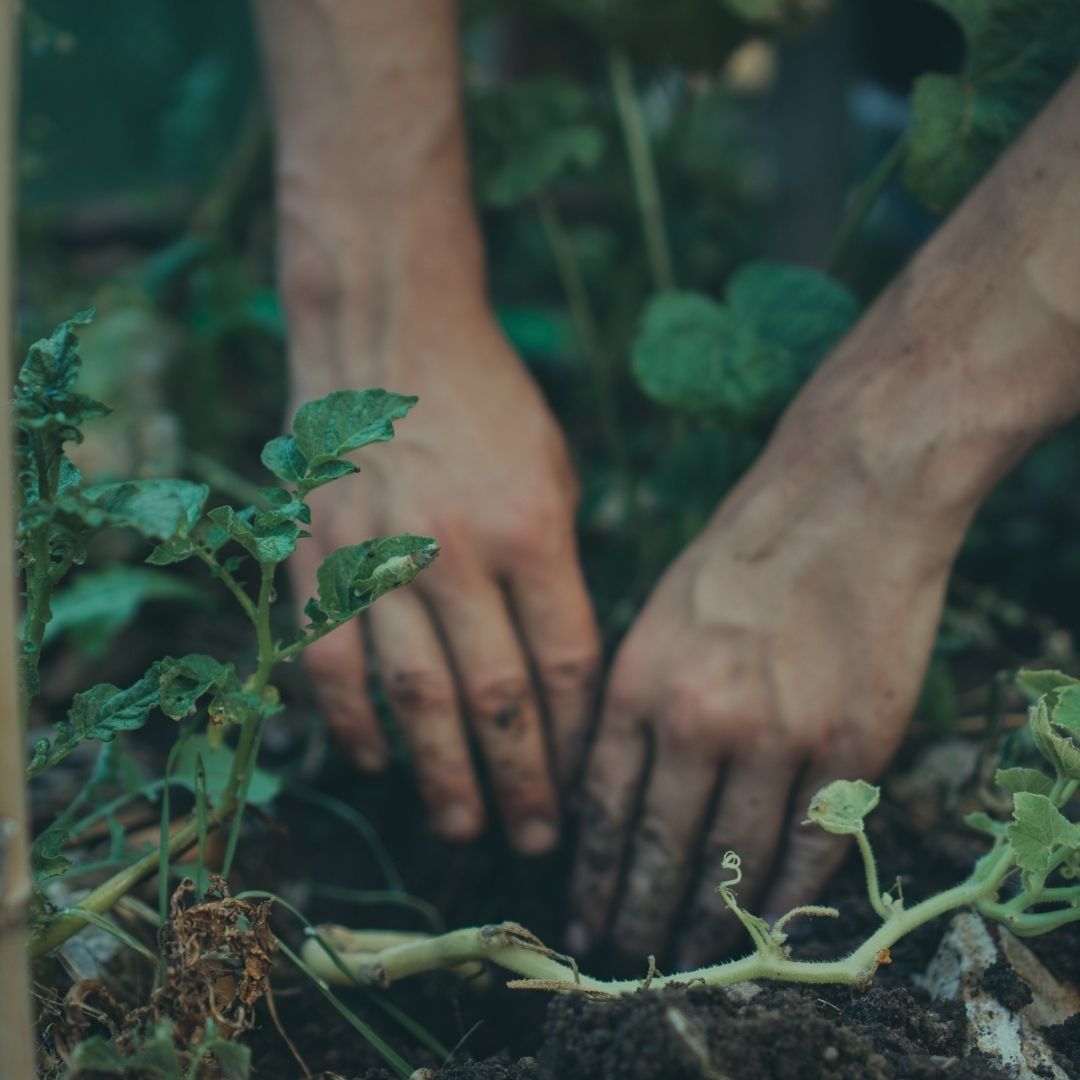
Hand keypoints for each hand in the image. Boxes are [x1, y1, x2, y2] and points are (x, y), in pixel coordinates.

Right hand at [289, 312, 599, 855]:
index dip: (576, 737)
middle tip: (535, 842)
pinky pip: (333, 661)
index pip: (565, 664)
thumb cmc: (489, 404)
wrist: (388, 335)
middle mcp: (456, 553)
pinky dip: (353, 721)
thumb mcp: (554, 472)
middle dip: (522, 782)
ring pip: (414, 697)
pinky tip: (376, 762)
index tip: (586, 785)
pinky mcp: (320, 556)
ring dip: (439, 774)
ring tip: (463, 827)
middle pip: (496, 698)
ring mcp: (380, 557)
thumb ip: (558, 569)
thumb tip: (562, 669)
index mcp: (533, 530)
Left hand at [570, 66, 1079, 956]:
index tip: (582, 916)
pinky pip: (811, 846)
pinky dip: (787, 896)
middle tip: (625, 957)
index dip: (591, 872)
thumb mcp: (655, 614)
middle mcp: (697, 719)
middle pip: (658, 847)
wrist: (845, 498)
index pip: (601, 806)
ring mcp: (776, 736)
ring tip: (687, 954)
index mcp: (637, 681)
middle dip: (636, 912)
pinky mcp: (849, 744)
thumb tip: (610, 788)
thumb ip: (632, 701)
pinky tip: (767, 925)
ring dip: (707, 919)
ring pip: (732, 861)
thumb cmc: (741, 549)